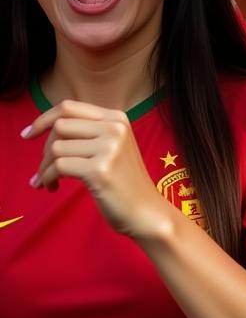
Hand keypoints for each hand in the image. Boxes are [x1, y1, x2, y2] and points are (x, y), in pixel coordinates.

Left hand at [24, 100, 171, 239]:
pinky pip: (58, 167)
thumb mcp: (112, 146)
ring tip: (48, 181)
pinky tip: (51, 187)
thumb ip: (88, 132)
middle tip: (45, 168)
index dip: (43, 119)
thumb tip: (46, 126)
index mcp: (117, 118)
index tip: (28, 134)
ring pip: (56, 147)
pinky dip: (47, 178)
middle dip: (44, 148)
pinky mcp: (99, 169)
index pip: (69, 107)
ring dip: (44, 167)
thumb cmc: (123, 181)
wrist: (144, 210)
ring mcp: (109, 147)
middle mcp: (115, 128)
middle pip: (60, 126)